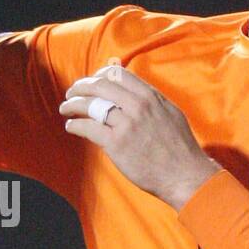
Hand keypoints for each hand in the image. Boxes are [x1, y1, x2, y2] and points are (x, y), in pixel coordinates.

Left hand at [60, 65, 220, 209]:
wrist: (183, 174)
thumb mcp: (170, 113)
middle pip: (100, 86)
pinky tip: (71, 126)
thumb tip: (133, 89)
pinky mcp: (116, 144)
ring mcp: (126, 124)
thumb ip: (151, 100)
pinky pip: (88, 128)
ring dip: (73, 104)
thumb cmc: (179, 147)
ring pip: (91, 105)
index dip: (99, 75)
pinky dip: (75, 125)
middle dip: (81, 86)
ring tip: (65, 108)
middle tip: (71, 92)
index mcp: (150, 97)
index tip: (91, 81)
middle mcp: (137, 106)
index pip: (118, 74)